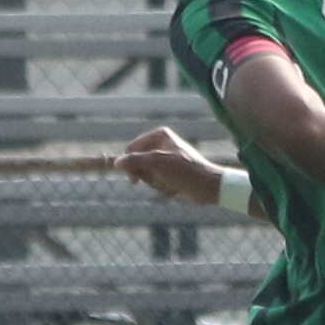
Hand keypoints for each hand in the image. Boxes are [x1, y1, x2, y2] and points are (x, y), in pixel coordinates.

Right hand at [113, 126, 229, 207]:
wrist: (208, 187)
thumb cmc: (186, 171)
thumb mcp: (158, 163)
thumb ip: (135, 161)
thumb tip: (116, 162)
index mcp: (159, 135)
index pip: (131, 149)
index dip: (131, 165)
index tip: (134, 180)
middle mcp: (162, 145)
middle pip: (138, 164)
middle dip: (148, 176)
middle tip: (160, 179)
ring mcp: (166, 160)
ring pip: (147, 175)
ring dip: (157, 184)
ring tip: (171, 183)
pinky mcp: (171, 173)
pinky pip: (157, 182)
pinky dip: (164, 188)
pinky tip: (176, 188)